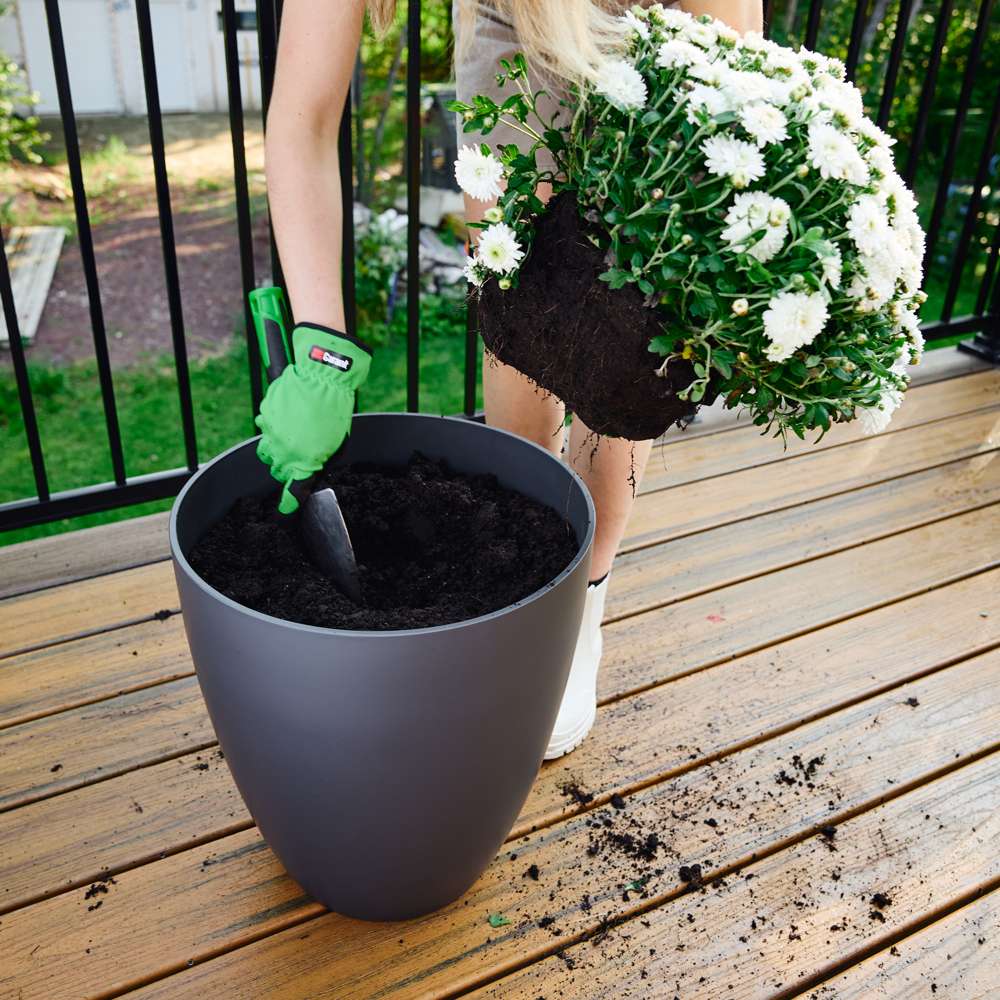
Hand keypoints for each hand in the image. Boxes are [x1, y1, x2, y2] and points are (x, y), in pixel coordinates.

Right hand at [255, 322, 371, 512]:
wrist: (323, 377)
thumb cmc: (335, 410)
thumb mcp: (337, 443)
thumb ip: (323, 460)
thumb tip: (315, 470)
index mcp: (304, 461)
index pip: (292, 492)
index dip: (288, 504)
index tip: (285, 512)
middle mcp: (284, 451)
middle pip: (277, 471)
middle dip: (286, 467)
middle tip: (301, 454)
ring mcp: (271, 433)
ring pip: (267, 451)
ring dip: (277, 449)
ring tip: (292, 436)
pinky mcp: (265, 414)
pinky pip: (265, 427)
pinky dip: (273, 426)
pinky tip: (289, 416)